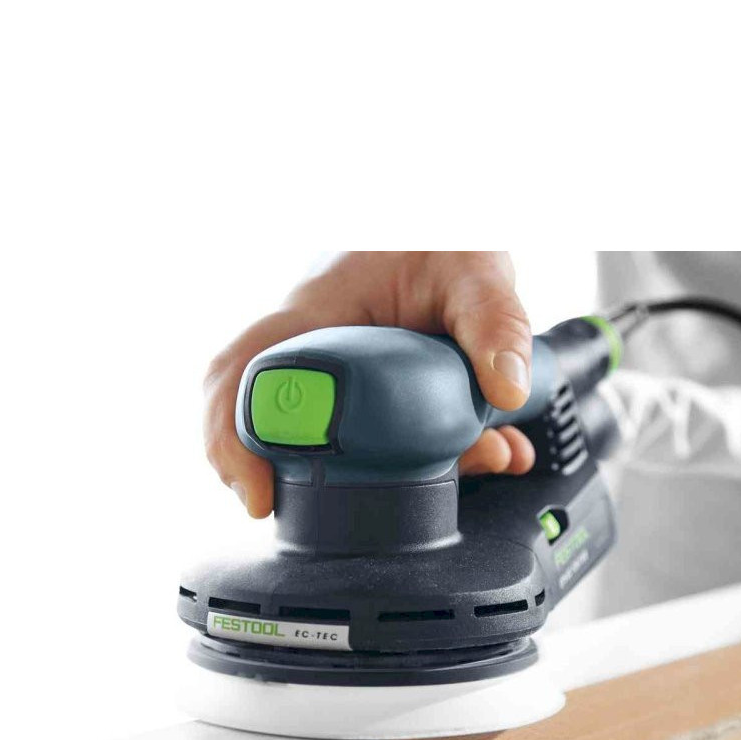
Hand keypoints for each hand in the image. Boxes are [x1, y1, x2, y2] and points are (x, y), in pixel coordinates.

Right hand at [204, 251, 535, 516]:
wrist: (457, 225)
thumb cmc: (442, 233)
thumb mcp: (473, 268)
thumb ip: (493, 321)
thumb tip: (506, 388)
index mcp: (315, 313)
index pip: (242, 374)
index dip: (233, 438)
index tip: (258, 494)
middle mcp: (320, 348)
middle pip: (281, 431)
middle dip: (319, 483)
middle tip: (362, 514)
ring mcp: (350, 375)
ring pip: (350, 447)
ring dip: (409, 475)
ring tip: (468, 468)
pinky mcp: (383, 394)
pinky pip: (400, 439)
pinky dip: (446, 458)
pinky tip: (491, 453)